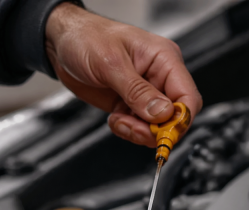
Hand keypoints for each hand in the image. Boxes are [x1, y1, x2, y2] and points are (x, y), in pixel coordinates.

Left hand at [45, 3, 201, 146]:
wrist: (61, 41)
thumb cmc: (85, 37)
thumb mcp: (111, 63)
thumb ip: (137, 91)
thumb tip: (162, 113)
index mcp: (164, 59)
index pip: (188, 97)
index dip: (180, 119)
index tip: (163, 134)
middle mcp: (159, 77)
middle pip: (174, 116)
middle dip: (155, 129)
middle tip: (132, 128)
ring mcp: (145, 92)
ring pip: (156, 126)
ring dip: (138, 131)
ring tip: (119, 121)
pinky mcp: (130, 103)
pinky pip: (138, 127)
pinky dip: (127, 130)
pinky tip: (115, 119)